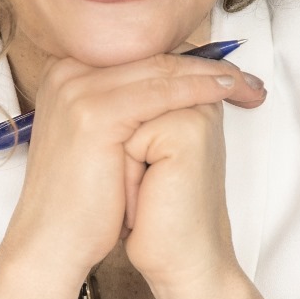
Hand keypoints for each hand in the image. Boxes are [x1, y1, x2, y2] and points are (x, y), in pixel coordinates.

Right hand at [0, 53, 264, 293]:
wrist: (53, 242)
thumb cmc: (82, 202)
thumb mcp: (101, 143)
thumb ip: (124, 110)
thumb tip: (170, 92)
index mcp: (66, 76)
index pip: (138, 55)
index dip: (185, 61)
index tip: (227, 75)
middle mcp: (66, 74)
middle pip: (150, 57)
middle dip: (205, 65)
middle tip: (246, 79)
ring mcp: (77, 90)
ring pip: (159, 70)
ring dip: (210, 74)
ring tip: (246, 84)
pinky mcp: (94, 112)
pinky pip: (161, 92)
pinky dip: (199, 89)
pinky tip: (226, 91)